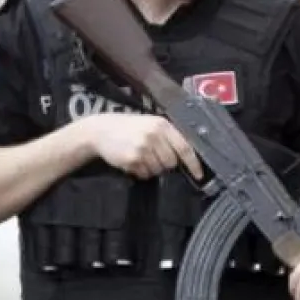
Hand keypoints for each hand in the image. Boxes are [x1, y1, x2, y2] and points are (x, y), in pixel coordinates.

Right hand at [86, 115, 204, 180]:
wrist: (100, 130)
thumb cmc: (129, 128)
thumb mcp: (150, 124)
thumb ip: (168, 137)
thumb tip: (186, 157)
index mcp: (162, 125)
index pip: (184, 147)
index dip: (193, 163)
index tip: (199, 175)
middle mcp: (154, 135)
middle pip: (171, 162)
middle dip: (165, 164)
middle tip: (152, 156)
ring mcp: (143, 147)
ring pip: (158, 170)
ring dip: (151, 168)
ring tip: (140, 156)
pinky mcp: (132, 159)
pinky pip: (144, 174)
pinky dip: (140, 171)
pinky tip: (132, 160)